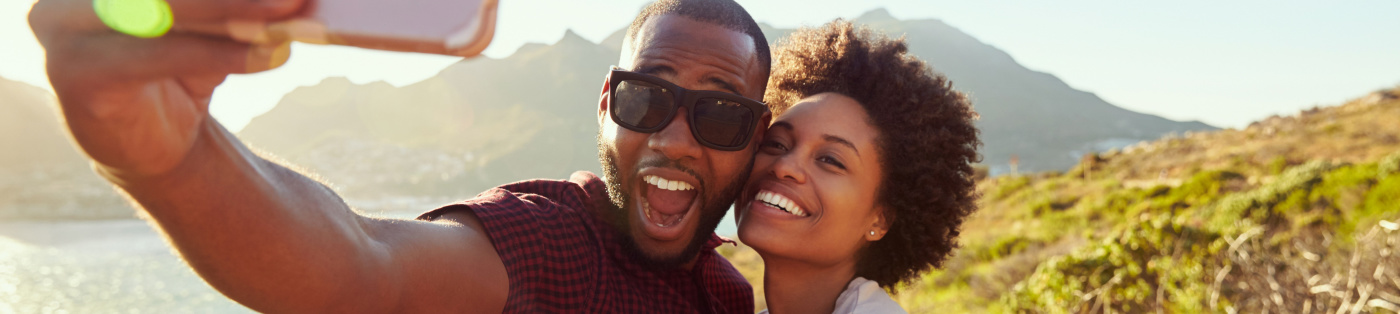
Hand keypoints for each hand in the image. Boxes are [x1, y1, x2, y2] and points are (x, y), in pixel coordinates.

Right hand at [28, 0, 303, 177]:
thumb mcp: (210, 23)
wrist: (150, 145)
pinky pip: (161, 54)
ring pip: (162, 8)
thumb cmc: (180, 68)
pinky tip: (268, 55)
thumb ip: (236, 4)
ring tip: (289, 17)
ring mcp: (60, 27)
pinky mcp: (74, 72)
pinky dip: (220, 54)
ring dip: (234, 13)